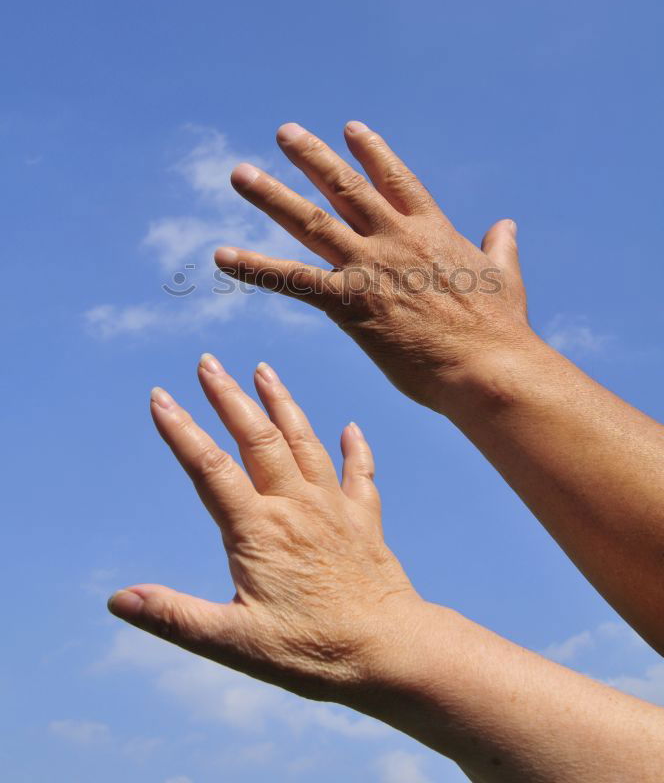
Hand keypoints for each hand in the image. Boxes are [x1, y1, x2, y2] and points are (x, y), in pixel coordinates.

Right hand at [107, 354, 416, 701]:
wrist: (393, 652)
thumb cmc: (314, 652)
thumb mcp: (234, 644)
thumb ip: (174, 618)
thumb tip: (117, 600)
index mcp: (259, 531)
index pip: (210, 468)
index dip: (181, 430)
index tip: (160, 396)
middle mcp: (296, 507)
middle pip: (257, 438)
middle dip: (228, 396)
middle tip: (207, 361)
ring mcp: (333, 509)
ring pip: (304, 442)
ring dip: (282, 403)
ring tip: (264, 369)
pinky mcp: (364, 521)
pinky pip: (360, 474)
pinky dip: (355, 447)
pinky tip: (351, 428)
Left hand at [214, 122, 531, 411]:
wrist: (489, 367)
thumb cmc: (502, 330)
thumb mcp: (505, 278)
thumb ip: (500, 247)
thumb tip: (507, 225)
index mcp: (432, 230)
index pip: (396, 179)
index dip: (372, 152)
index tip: (350, 128)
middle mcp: (395, 238)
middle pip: (344, 187)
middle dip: (311, 157)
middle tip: (284, 132)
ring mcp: (369, 267)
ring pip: (310, 221)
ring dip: (271, 196)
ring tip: (239, 174)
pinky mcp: (349, 304)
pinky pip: (291, 281)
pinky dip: (254, 267)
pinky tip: (222, 255)